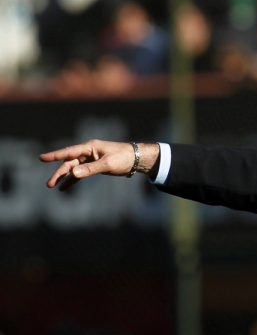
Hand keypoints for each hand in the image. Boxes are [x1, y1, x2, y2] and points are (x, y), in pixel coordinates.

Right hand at [40, 140, 158, 189]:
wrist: (137, 159)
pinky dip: (73, 179)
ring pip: (73, 168)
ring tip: (53, 186)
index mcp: (90, 147)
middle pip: (69, 162)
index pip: (69, 152)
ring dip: (64, 177)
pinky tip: (65, 187)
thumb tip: (73, 173)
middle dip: (59, 173)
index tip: (42, 158)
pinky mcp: (95, 166)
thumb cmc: (124, 158)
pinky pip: (81, 173)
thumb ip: (90, 169)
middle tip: (49, 184)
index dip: (55, 155)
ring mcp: (91, 159)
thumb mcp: (108, 164)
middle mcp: (88, 152)